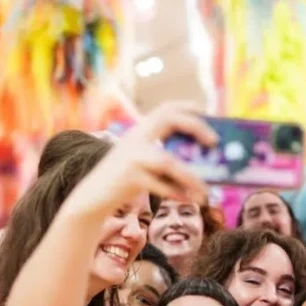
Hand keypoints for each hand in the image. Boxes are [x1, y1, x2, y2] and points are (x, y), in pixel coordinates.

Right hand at [64, 102, 216, 219]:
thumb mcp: (139, 161)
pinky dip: (176, 193)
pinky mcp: (130, 178)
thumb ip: (160, 156)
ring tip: (204, 190)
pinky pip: (160, 185)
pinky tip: (187, 199)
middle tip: (213, 142)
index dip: (186, 107)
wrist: (92, 197)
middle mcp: (135, 139)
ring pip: (167, 161)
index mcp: (139, 132)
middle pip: (168, 120)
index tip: (204, 109)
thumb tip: (199, 162)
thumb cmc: (121, 180)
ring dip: (189, 176)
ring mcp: (131, 157)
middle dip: (195, 127)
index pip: (164, 109)